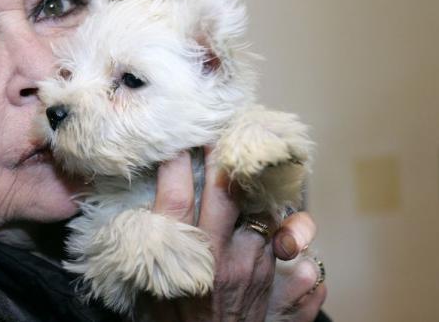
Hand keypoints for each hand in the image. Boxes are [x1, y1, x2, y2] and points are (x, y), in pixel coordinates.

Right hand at [141, 150, 324, 320]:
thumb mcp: (150, 284)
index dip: (176, 159)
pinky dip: (290, 233)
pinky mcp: (282, 280)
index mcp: (183, 255)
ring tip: (253, 176)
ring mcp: (256, 265)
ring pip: (264, 208)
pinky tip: (283, 229)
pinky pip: (293, 242)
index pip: (176, 193)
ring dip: (257, 191)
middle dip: (223, 154)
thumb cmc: (176, 320)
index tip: (178, 138)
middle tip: (221, 135)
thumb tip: (144, 207)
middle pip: (227, 188)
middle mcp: (221, 254)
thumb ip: (151, 244)